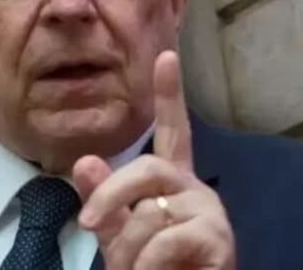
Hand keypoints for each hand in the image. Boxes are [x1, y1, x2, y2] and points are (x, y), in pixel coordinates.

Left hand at [72, 50, 235, 268]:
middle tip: (88, 223)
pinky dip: (148, 267)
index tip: (166, 55)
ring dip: (129, 253)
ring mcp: (208, 211)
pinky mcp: (218, 238)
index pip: (171, 131)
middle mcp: (193, 188)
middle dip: (113, 193)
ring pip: (149, 214)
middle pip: (149, 167)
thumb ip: (105, 201)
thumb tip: (84, 160)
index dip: (169, 95)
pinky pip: (165, 242)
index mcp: (172, 183)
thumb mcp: (121, 236)